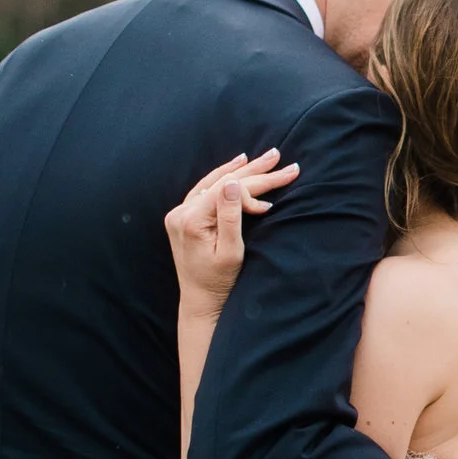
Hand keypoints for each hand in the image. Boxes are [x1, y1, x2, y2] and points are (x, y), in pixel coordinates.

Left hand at [164, 153, 297, 315]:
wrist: (200, 301)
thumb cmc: (219, 282)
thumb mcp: (231, 253)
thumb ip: (231, 217)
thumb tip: (233, 184)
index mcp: (191, 220)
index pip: (227, 190)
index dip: (255, 186)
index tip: (279, 191)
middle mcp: (180, 212)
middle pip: (221, 183)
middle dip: (254, 171)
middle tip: (278, 157)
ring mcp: (178, 213)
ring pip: (212, 183)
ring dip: (239, 170)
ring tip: (260, 158)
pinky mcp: (182, 217)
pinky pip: (204, 190)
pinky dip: (222, 178)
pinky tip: (235, 168)